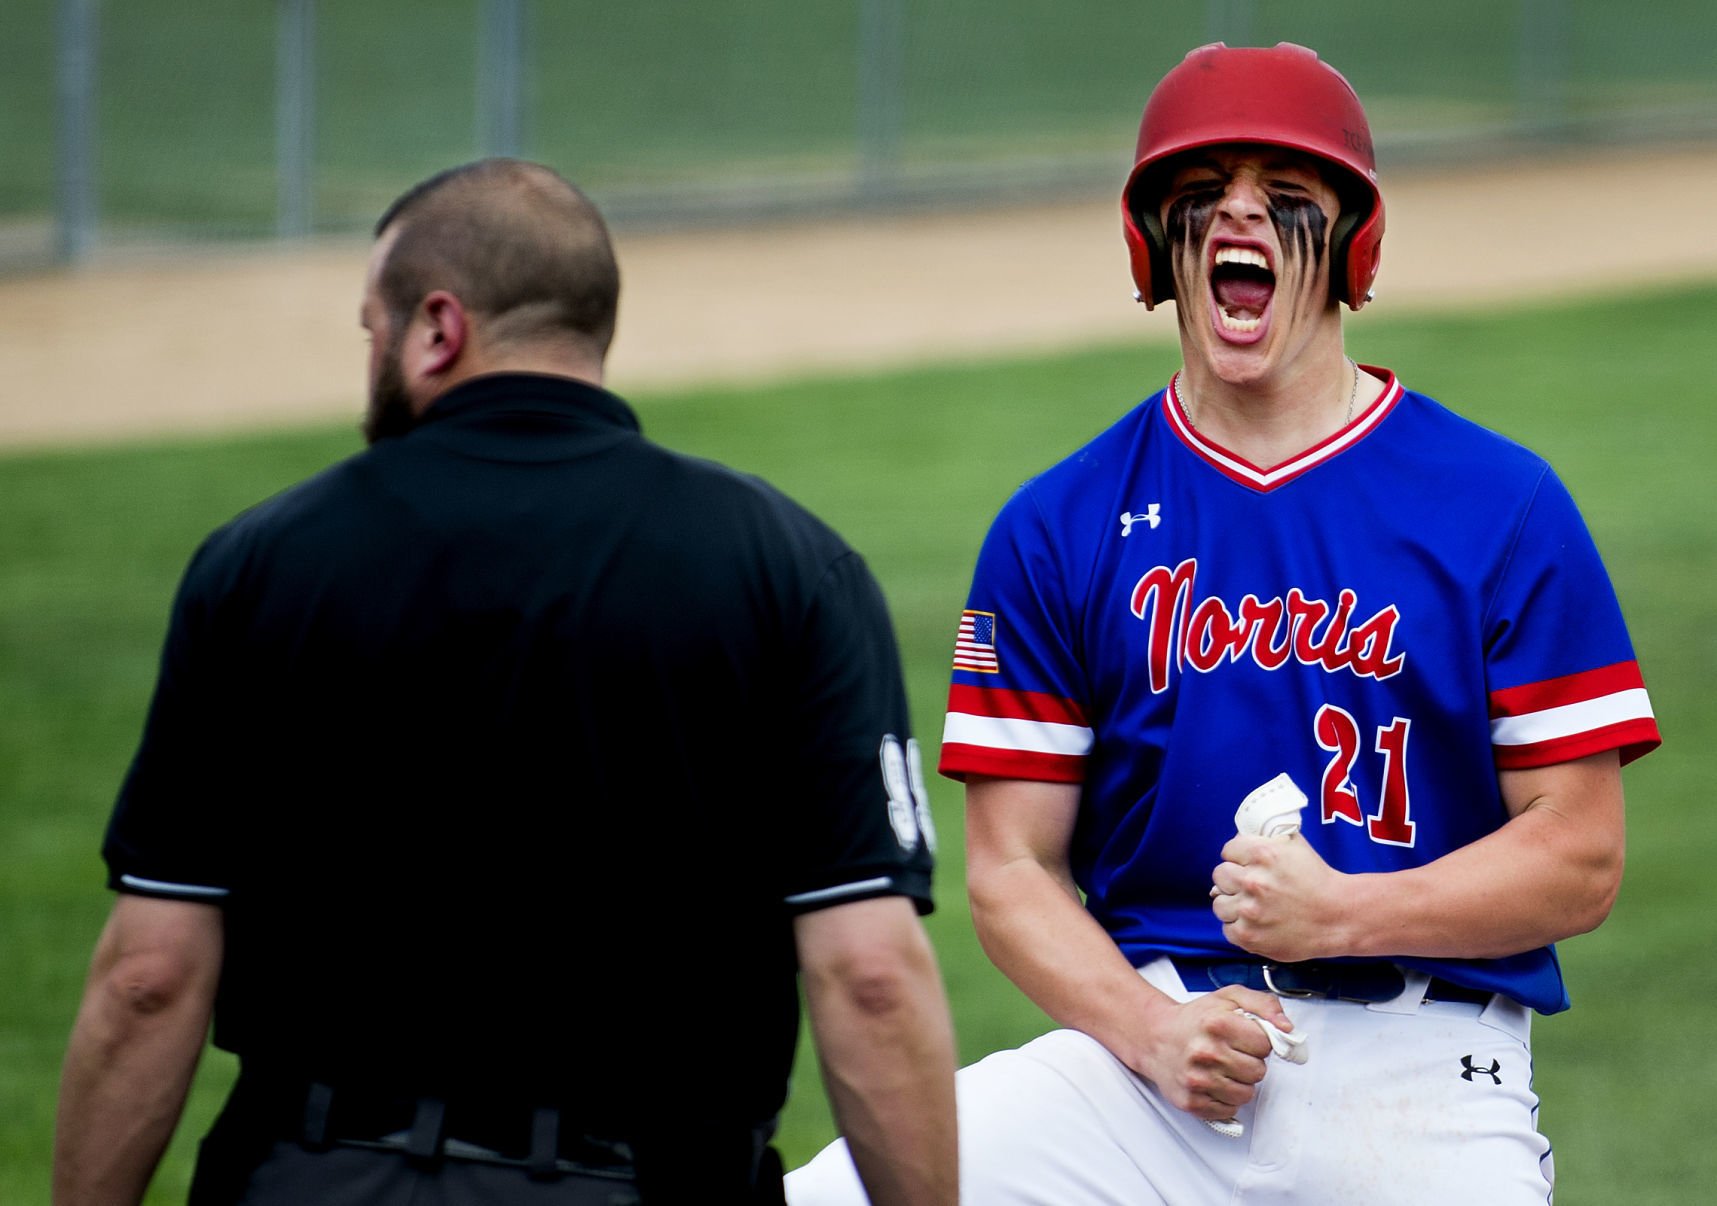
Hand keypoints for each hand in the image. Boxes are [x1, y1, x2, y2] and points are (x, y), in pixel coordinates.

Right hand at [1134, 986, 1290, 1120]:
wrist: (1155, 1037)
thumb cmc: (1195, 1020)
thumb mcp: (1229, 998)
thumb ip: (1264, 1005)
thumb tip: (1287, 1029)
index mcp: (1216, 1023)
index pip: (1265, 1044)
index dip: (1258, 1041)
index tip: (1245, 1037)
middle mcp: (1205, 1052)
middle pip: (1258, 1072)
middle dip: (1250, 1062)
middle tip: (1232, 1052)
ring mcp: (1197, 1080)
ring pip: (1246, 1094)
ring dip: (1240, 1083)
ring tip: (1222, 1067)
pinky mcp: (1192, 1102)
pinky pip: (1229, 1110)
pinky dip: (1226, 1099)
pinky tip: (1213, 1082)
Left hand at [1210, 832, 1348, 961]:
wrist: (1338, 916)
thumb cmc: (1317, 879)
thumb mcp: (1293, 844)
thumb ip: (1264, 837)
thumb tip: (1237, 840)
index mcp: (1262, 853)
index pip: (1228, 850)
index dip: (1238, 857)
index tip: (1247, 865)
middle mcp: (1253, 881)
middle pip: (1219, 875)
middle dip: (1233, 879)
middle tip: (1250, 886)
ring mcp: (1249, 911)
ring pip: (1219, 903)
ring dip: (1232, 904)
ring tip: (1252, 906)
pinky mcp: (1249, 936)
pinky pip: (1227, 929)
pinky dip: (1239, 927)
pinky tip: (1256, 923)